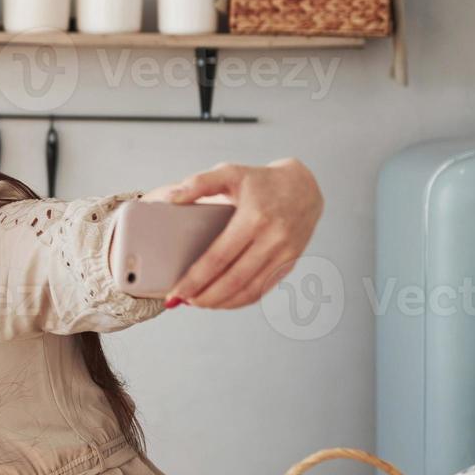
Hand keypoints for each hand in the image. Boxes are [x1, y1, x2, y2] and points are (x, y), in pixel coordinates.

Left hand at [161, 158, 323, 309]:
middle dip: (205, 296)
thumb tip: (170, 199)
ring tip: (199, 302)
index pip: (219, 257)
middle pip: (234, 279)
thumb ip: (199, 183)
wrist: (304, 187)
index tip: (176, 291)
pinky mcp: (290, 263)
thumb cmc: (260, 181)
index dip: (195, 279)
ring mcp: (284, 254)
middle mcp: (272, 239)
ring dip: (222, 302)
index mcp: (254, 218)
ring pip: (250, 290)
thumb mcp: (229, 172)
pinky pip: (263, 289)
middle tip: (182, 301)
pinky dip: (241, 300)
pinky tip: (223, 300)